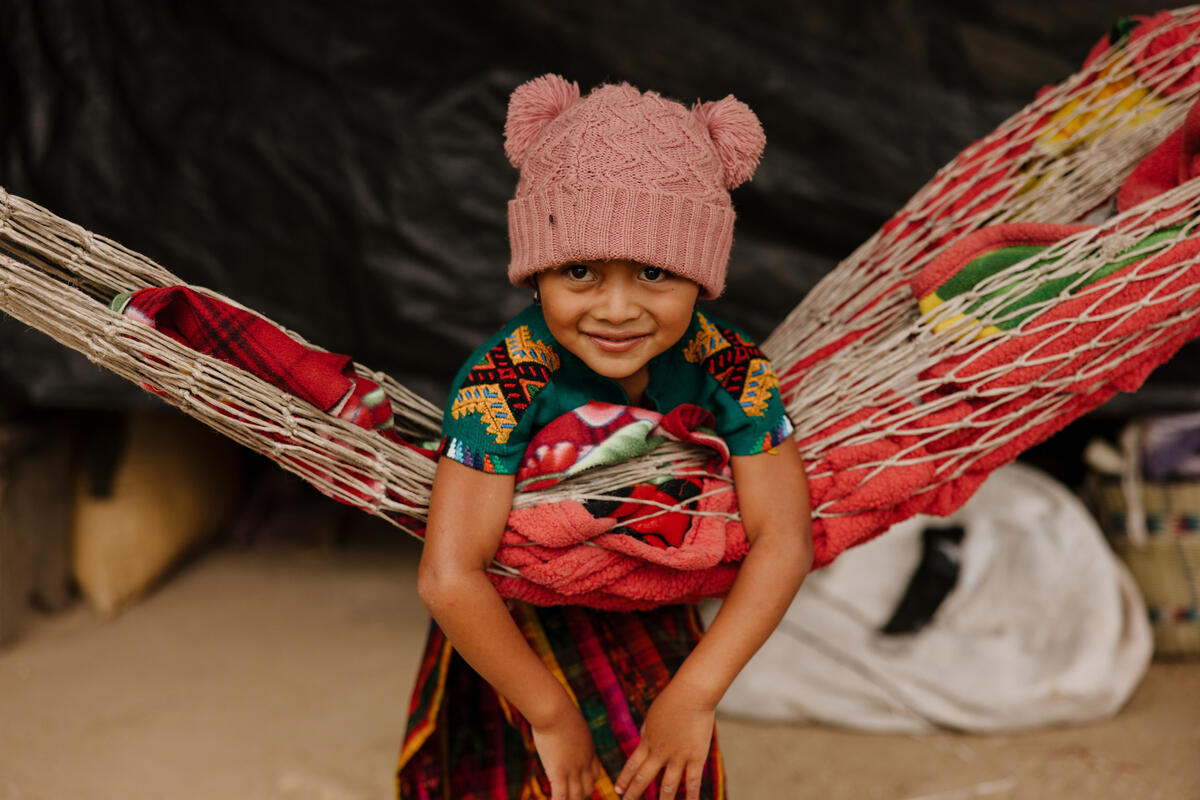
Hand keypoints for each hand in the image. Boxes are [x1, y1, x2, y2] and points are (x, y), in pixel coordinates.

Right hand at [530, 706, 604, 799]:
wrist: (555, 711)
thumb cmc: (558, 709)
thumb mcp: (570, 719)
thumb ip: (569, 727)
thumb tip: (561, 722)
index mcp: (588, 748)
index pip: (595, 772)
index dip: (589, 780)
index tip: (581, 783)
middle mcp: (584, 761)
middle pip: (588, 787)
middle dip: (581, 794)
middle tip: (571, 796)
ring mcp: (573, 768)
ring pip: (577, 795)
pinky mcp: (559, 772)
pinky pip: (561, 795)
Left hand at [614, 678, 715, 799]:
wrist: (691, 694)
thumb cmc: (672, 700)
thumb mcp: (652, 716)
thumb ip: (647, 731)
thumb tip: (643, 740)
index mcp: (648, 741)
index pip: (632, 765)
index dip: (624, 779)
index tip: (618, 790)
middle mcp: (660, 752)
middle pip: (644, 777)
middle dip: (634, 792)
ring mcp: (678, 756)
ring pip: (667, 786)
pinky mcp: (696, 757)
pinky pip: (693, 781)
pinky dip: (691, 796)